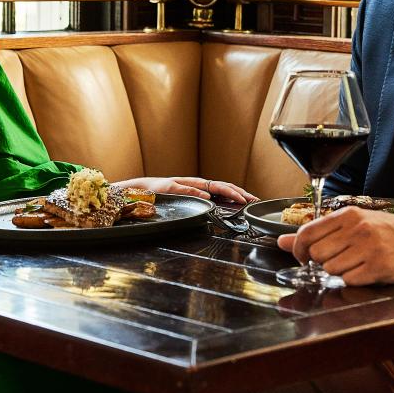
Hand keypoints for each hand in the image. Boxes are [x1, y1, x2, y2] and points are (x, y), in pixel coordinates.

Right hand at [114, 176, 257, 203]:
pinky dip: (197, 192)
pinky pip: (186, 189)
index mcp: (200, 187)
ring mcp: (184, 183)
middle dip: (239, 192)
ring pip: (209, 185)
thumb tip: (215, 209)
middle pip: (222, 185)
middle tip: (252, 200)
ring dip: (226, 191)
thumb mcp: (185, 200)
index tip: (253, 201)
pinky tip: (207, 197)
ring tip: (239, 197)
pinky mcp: (171, 187)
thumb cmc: (163, 196)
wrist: (140, 189)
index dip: (239, 193)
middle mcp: (195, 183)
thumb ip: (199, 203)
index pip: (224, 188)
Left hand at [279, 207, 393, 285]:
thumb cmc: (392, 232)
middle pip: (316, 255)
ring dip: (340, 272)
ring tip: (358, 265)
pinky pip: (350, 280)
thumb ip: (318, 233)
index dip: (298, 250)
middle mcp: (357, 228)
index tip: (304, 258)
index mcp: (348, 215)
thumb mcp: (356, 225)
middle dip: (322, 263)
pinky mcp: (379, 266)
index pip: (306, 233)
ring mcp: (368, 247)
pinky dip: (354, 280)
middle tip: (341, 261)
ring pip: (330, 269)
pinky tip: (368, 272)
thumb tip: (280, 241)